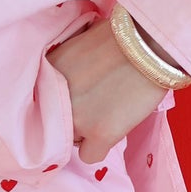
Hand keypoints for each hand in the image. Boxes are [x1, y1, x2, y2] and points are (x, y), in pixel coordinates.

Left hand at [45, 16, 174, 165]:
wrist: (148, 44)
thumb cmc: (120, 35)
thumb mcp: (79, 43)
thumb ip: (67, 65)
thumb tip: (72, 78)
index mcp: (47, 72)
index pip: (42, 100)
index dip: (61, 100)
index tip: (75, 98)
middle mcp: (55, 98)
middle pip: (55, 122)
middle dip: (73, 115)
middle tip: (94, 106)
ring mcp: (76, 118)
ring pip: (71, 140)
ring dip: (86, 131)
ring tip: (107, 115)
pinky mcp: (99, 135)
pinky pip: (89, 156)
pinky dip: (99, 146)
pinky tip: (111, 130)